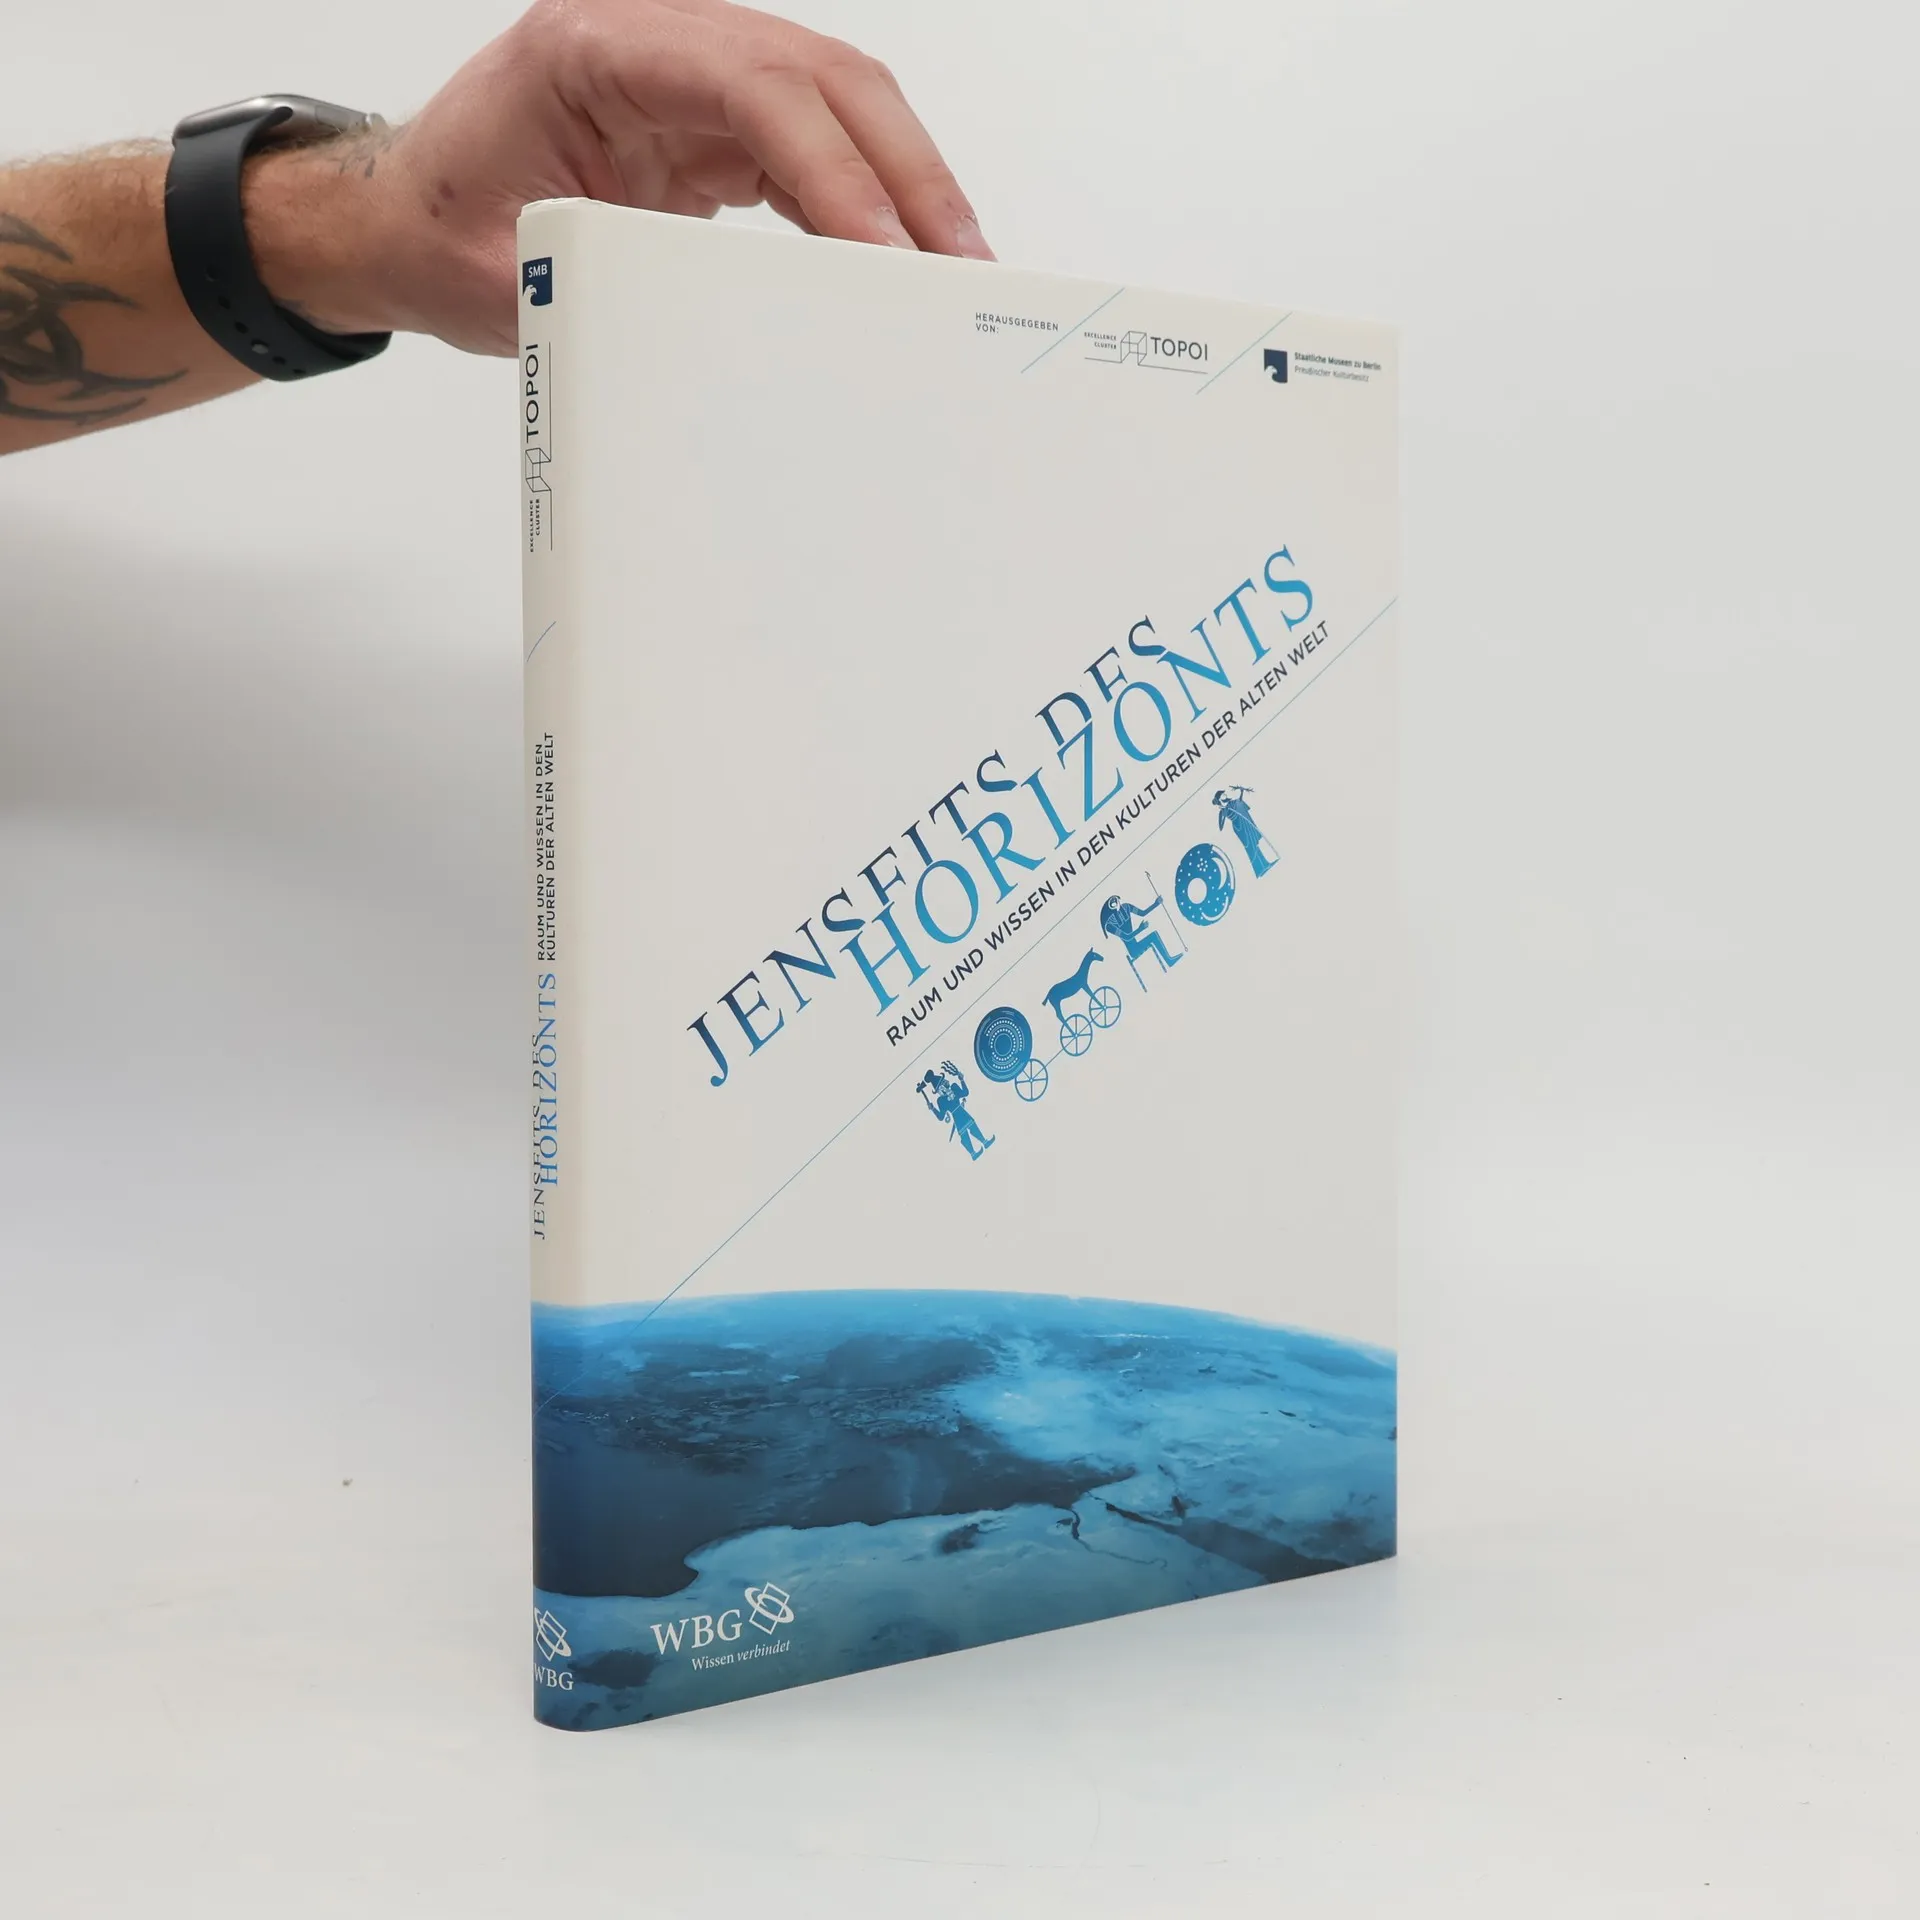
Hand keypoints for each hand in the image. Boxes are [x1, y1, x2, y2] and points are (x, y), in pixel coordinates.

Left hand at [247, 0, 994, 354]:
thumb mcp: (510, 276)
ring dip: (904, 184)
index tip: (882, 250)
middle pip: (821, 79)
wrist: (402, 222)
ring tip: (956, 267)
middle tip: (960, 263)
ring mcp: (692, 80)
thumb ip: (621, 292)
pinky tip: (900, 258)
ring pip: (835, 106)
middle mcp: (656, 45)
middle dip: (904, 171)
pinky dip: (867, 202)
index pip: (751, 85)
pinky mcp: (713, 126)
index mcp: (593, 50)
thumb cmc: (440, 232)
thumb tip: (735, 333)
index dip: (832, 167)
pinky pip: (815, 147)